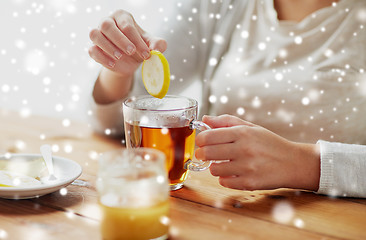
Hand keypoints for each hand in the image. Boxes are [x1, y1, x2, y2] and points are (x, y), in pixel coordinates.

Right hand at [89, 9, 166, 76]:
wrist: (130, 62)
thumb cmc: (140, 48)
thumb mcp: (152, 45)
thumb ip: (158, 45)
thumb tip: (157, 50)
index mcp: (123, 17)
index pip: (127, 25)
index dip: (137, 40)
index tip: (146, 53)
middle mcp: (108, 22)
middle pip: (107, 25)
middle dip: (120, 40)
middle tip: (131, 51)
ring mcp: (98, 35)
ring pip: (95, 35)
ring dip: (108, 47)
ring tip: (120, 57)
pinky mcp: (93, 48)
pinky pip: (92, 50)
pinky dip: (102, 57)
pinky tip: (113, 64)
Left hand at [195, 115, 319, 190]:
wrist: (292, 163)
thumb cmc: (269, 144)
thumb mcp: (250, 127)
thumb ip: (226, 122)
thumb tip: (205, 119)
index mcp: (243, 133)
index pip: (208, 136)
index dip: (200, 139)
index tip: (202, 142)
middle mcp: (244, 149)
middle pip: (207, 153)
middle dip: (202, 154)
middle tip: (205, 154)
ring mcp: (246, 168)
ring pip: (213, 170)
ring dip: (214, 167)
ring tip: (223, 163)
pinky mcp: (249, 183)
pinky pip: (224, 182)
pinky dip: (225, 178)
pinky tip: (233, 173)